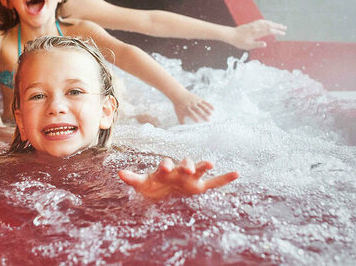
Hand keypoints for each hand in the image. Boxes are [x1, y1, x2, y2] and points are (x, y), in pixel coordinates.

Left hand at [119, 158, 237, 198]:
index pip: (166, 164)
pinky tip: (236, 174)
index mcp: (166, 169)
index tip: (165, 167)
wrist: (163, 192)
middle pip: (184, 163)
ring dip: (203, 165)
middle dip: (186, 164)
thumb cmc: (153, 186)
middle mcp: (179, 170)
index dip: (165, 165)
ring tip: (210, 162)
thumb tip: (119, 174)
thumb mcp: (142, 184)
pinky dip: (225, 178)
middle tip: (187, 166)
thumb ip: (133, 178)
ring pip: (199, 169)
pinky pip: (215, 182)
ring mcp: (191, 177)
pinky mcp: (200, 186)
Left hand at [171, 92, 213, 123]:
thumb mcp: (178, 113)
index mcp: (187, 109)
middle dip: (203, 115)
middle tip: (208, 120)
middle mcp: (192, 105)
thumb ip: (181, 121)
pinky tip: (213, 109)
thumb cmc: (178, 105)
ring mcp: (195, 101)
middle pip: (198, 110)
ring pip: (202, 106)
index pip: (191, 114)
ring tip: (211, 115)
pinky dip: (209, 105)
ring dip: (207, 110)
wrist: (179, 94)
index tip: (199, 122)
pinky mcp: (198, 99)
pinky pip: (205, 102)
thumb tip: (183, 129)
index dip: (195, 118)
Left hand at [227, 19, 286, 49]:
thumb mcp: (248, 46)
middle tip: (285, 27)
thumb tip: (265, 44)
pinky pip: (261, 21)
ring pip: (266, 22)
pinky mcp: (251, 24)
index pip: (269, 31)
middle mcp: (256, 27)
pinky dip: (267, 21)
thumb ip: (257, 44)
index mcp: (256, 33)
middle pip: (269, 25)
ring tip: (280, 24)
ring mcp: (254, 25)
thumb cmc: (239, 42)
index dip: (277, 31)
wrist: (231, 35)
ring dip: (273, 23)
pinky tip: (269, 22)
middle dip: (278, 26)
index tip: (283, 33)